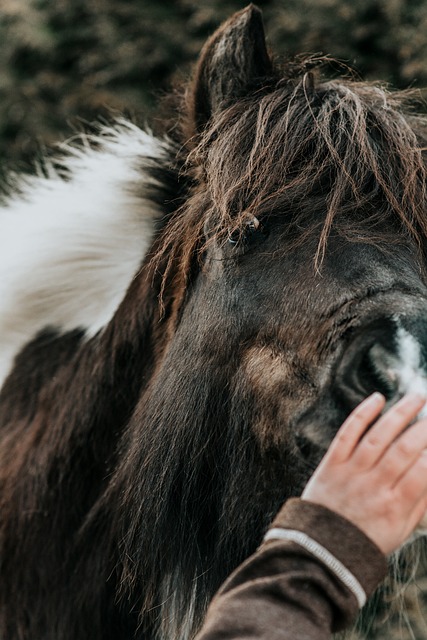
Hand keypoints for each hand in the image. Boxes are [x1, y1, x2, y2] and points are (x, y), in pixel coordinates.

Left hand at [302, 393, 426, 554]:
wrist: (320, 547)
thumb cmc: (366, 539)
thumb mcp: (400, 532)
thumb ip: (419, 505)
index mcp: (395, 506)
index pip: (422, 472)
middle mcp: (374, 486)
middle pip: (403, 450)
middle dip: (424, 429)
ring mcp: (351, 472)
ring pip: (378, 436)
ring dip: (400, 413)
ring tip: (418, 397)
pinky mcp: (332, 463)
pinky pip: (348, 434)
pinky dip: (363, 414)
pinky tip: (378, 398)